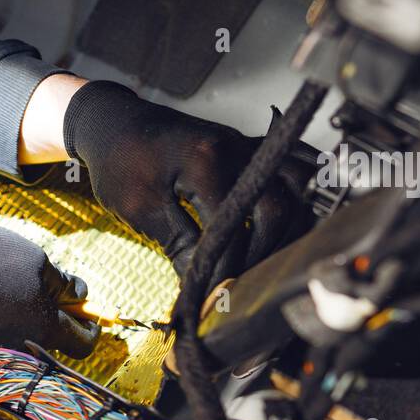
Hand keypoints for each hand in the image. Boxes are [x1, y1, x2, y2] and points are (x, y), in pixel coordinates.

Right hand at [0, 225, 99, 357]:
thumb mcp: (36, 261)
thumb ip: (63, 283)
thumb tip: (79, 296)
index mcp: (45, 330)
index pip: (84, 343)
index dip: (93, 324)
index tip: (90, 309)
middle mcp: (25, 346)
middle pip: (58, 336)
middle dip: (62, 312)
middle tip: (55, 286)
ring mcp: (1, 345)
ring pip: (32, 330)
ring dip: (36, 309)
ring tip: (21, 280)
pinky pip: (9, 328)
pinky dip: (12, 311)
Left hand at [63, 81, 313, 278]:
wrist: (113, 124)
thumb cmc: (119, 163)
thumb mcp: (137, 208)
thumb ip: (177, 245)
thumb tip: (205, 286)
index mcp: (205, 162)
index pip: (232, 226)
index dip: (228, 267)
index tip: (218, 295)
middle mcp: (237, 149)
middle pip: (279, 205)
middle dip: (266, 251)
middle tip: (245, 281)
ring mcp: (247, 145)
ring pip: (300, 183)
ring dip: (294, 223)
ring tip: (272, 257)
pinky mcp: (249, 147)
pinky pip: (297, 162)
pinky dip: (306, 189)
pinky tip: (299, 216)